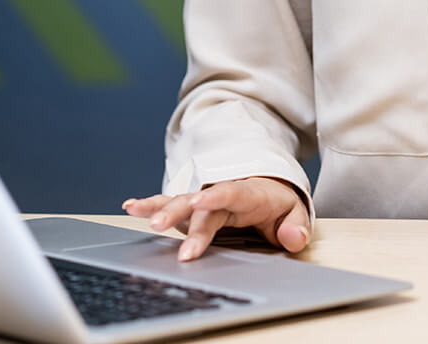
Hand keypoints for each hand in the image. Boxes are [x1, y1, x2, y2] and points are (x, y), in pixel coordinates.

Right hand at [121, 177, 310, 261]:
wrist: (270, 188)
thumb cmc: (280, 205)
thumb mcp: (296, 214)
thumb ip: (297, 227)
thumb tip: (293, 238)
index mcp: (248, 193)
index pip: (231, 193)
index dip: (216, 196)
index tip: (201, 201)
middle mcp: (221, 192)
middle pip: (198, 202)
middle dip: (179, 214)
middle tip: (161, 228)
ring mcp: (205, 198)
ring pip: (180, 200)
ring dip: (159, 207)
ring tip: (136, 211)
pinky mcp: (194, 207)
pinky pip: (171, 203)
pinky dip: (152, 204)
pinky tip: (131, 207)